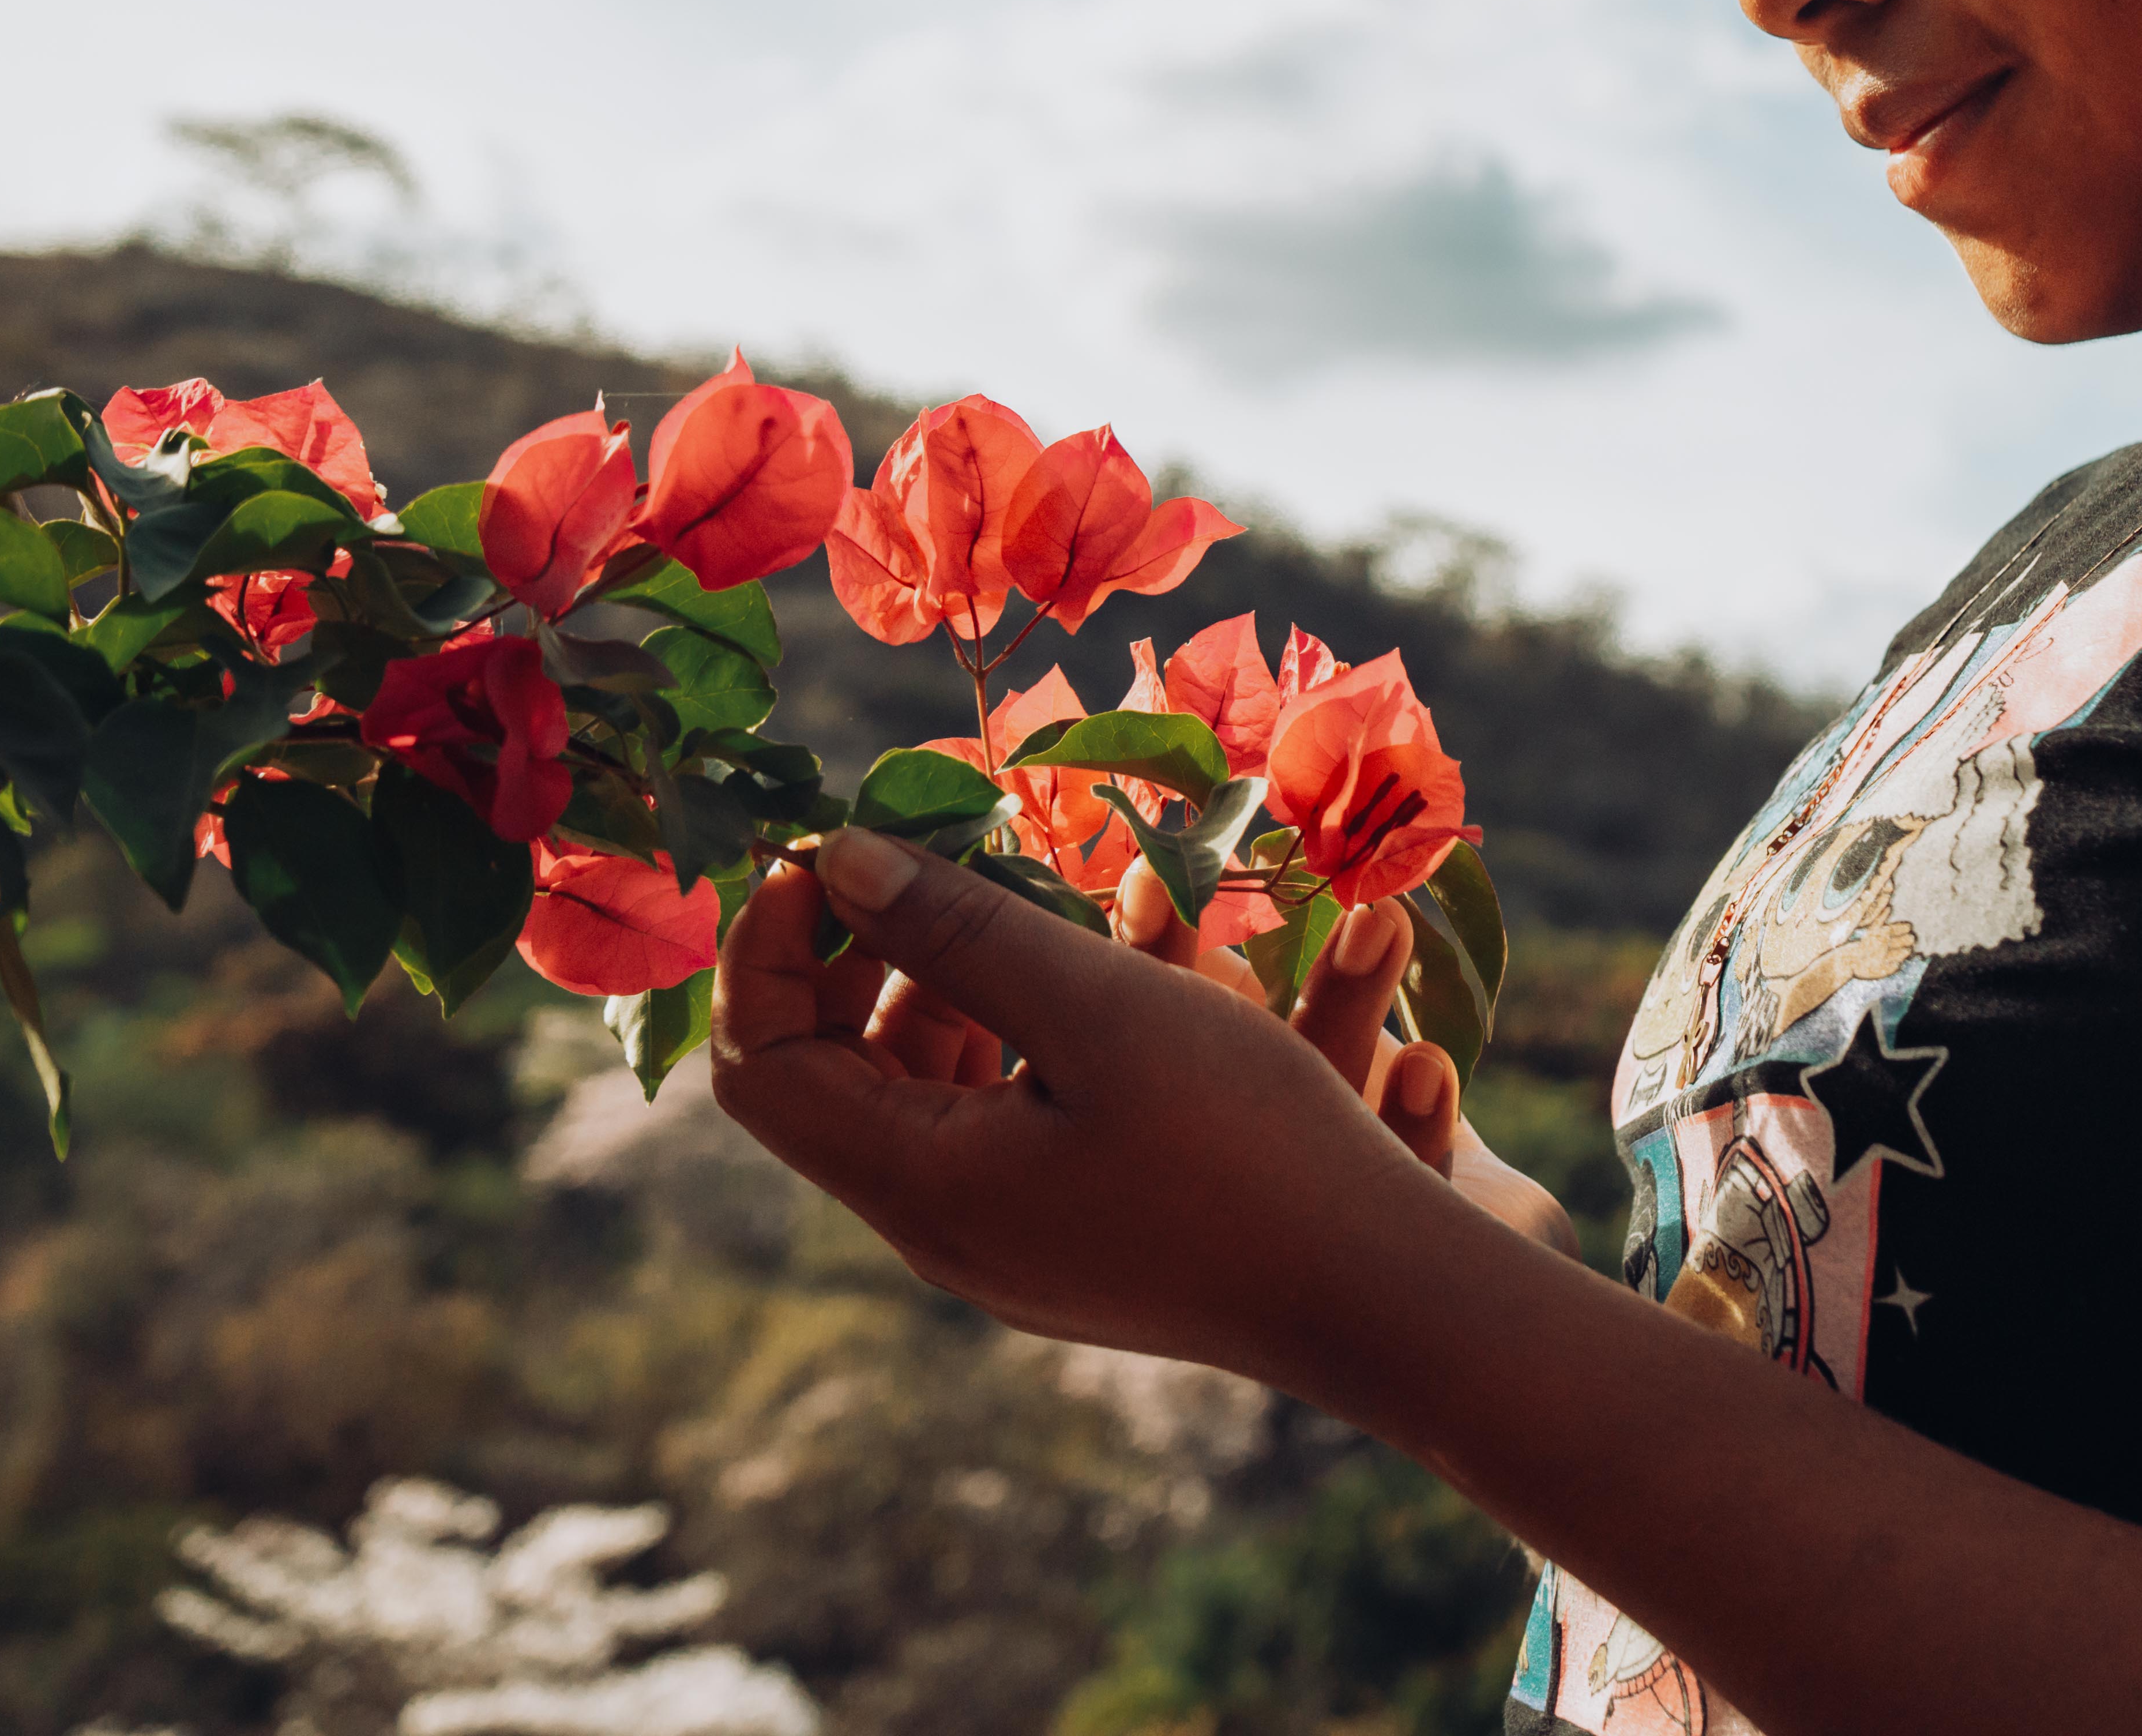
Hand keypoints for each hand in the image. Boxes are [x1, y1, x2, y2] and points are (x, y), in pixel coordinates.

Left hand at [708, 830, 1488, 1382]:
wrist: (1376, 1295)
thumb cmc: (1243, 1141)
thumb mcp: (1099, 1008)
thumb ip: (958, 930)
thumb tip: (841, 859)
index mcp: (919, 1182)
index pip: (766, 1064)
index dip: (769, 946)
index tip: (837, 847)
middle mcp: (935, 1229)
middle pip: (824, 1081)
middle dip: (851, 958)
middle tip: (925, 862)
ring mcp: (998, 1245)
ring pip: (906, 1099)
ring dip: (934, 991)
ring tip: (1014, 908)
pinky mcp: (1058, 1241)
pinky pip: (978, 1127)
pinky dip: (996, 1042)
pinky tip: (1075, 987)